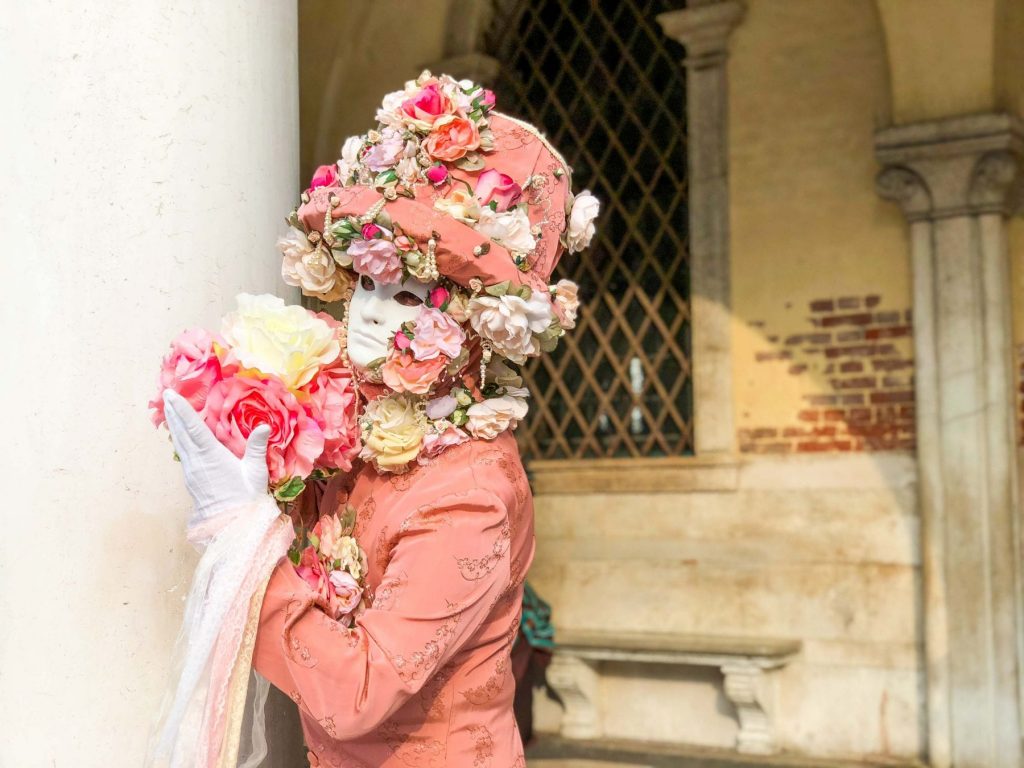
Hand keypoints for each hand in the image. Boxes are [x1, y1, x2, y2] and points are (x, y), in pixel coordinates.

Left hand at [162, 389, 270, 521]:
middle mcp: (196, 462)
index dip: (182, 410)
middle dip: (173, 412)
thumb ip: (257, 448)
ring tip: (168, 409)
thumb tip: (264, 426)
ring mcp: (191, 471)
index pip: (194, 428)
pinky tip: (181, 435)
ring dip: (174, 424)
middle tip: (165, 394)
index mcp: (212, 457)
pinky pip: (183, 452)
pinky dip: (180, 438)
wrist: (231, 527)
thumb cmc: (246, 500)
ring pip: (180, 442)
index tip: (171, 395)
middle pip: (181, 432)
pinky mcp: (191, 478)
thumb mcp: (256, 473)